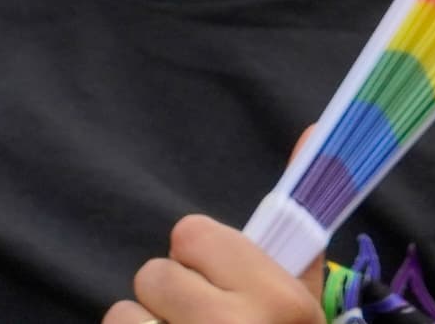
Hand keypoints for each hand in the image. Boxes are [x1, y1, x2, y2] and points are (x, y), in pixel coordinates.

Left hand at [108, 216, 323, 323]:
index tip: (222, 286)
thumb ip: (295, 225)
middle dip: (174, 297)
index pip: (192, 234)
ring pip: (123, 314)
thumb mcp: (302, 302)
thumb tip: (311, 129)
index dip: (202, 258)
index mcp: (275, 301)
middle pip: (155, 274)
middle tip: (204, 322)